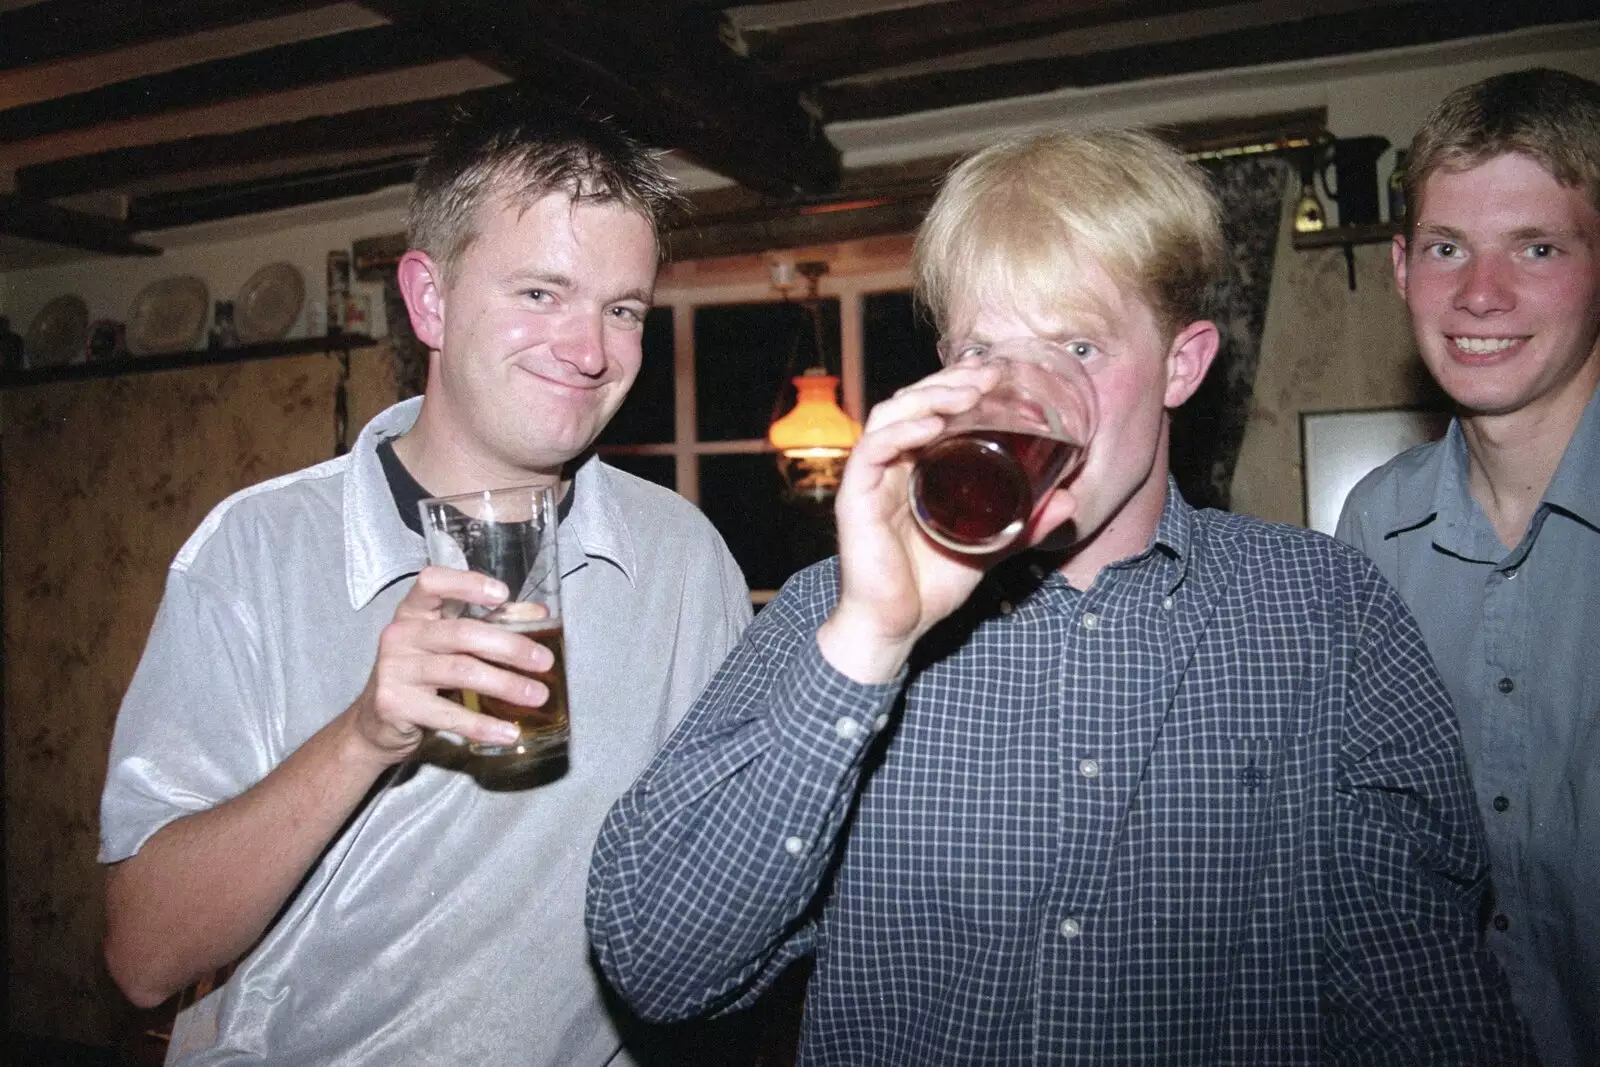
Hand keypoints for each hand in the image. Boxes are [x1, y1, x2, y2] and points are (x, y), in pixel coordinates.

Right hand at [342, 566, 554, 764]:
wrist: (375, 724)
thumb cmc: (420, 676)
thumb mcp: (450, 646)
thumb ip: (491, 625)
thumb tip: (539, 613)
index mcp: (413, 613)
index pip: (431, 583)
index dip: (466, 583)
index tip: (502, 594)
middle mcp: (400, 635)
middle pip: (462, 633)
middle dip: (510, 647)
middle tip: (544, 661)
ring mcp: (394, 670)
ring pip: (461, 671)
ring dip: (506, 685)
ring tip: (537, 695)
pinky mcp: (395, 704)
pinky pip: (449, 714)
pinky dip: (483, 725)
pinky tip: (509, 732)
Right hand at [818, 360, 1077, 682]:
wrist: (897, 626)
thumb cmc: (933, 584)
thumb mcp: (992, 544)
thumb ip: (1027, 523)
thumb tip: (1071, 499)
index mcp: (916, 466)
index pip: (932, 407)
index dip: (960, 382)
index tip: (997, 370)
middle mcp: (891, 464)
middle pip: (912, 401)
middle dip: (950, 380)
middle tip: (990, 373)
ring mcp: (871, 478)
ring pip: (891, 415)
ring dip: (929, 396)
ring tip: (968, 391)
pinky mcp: (855, 498)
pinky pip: (872, 452)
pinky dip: (901, 432)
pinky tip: (931, 425)